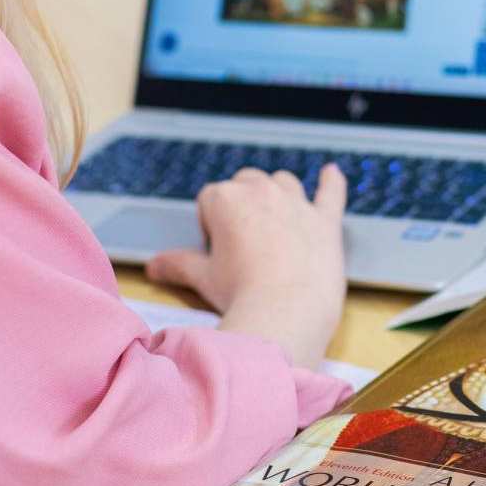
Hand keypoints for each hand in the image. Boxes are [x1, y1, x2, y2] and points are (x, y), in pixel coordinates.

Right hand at [145, 163, 347, 366]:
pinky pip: (330, 191)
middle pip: (245, 183)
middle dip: (241, 204)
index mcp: (226, 199)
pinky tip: (331, 173)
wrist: (287, 312)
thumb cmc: (241, 294)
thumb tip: (154, 265)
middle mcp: (262, 190)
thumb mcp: (203, 278)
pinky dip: (331, 182)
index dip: (210, 224)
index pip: (210, 199)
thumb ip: (178, 265)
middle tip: (241, 244)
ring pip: (282, 182)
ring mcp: (297, 202)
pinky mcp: (325, 219)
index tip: (217, 250)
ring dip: (276, 194)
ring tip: (272, 223)